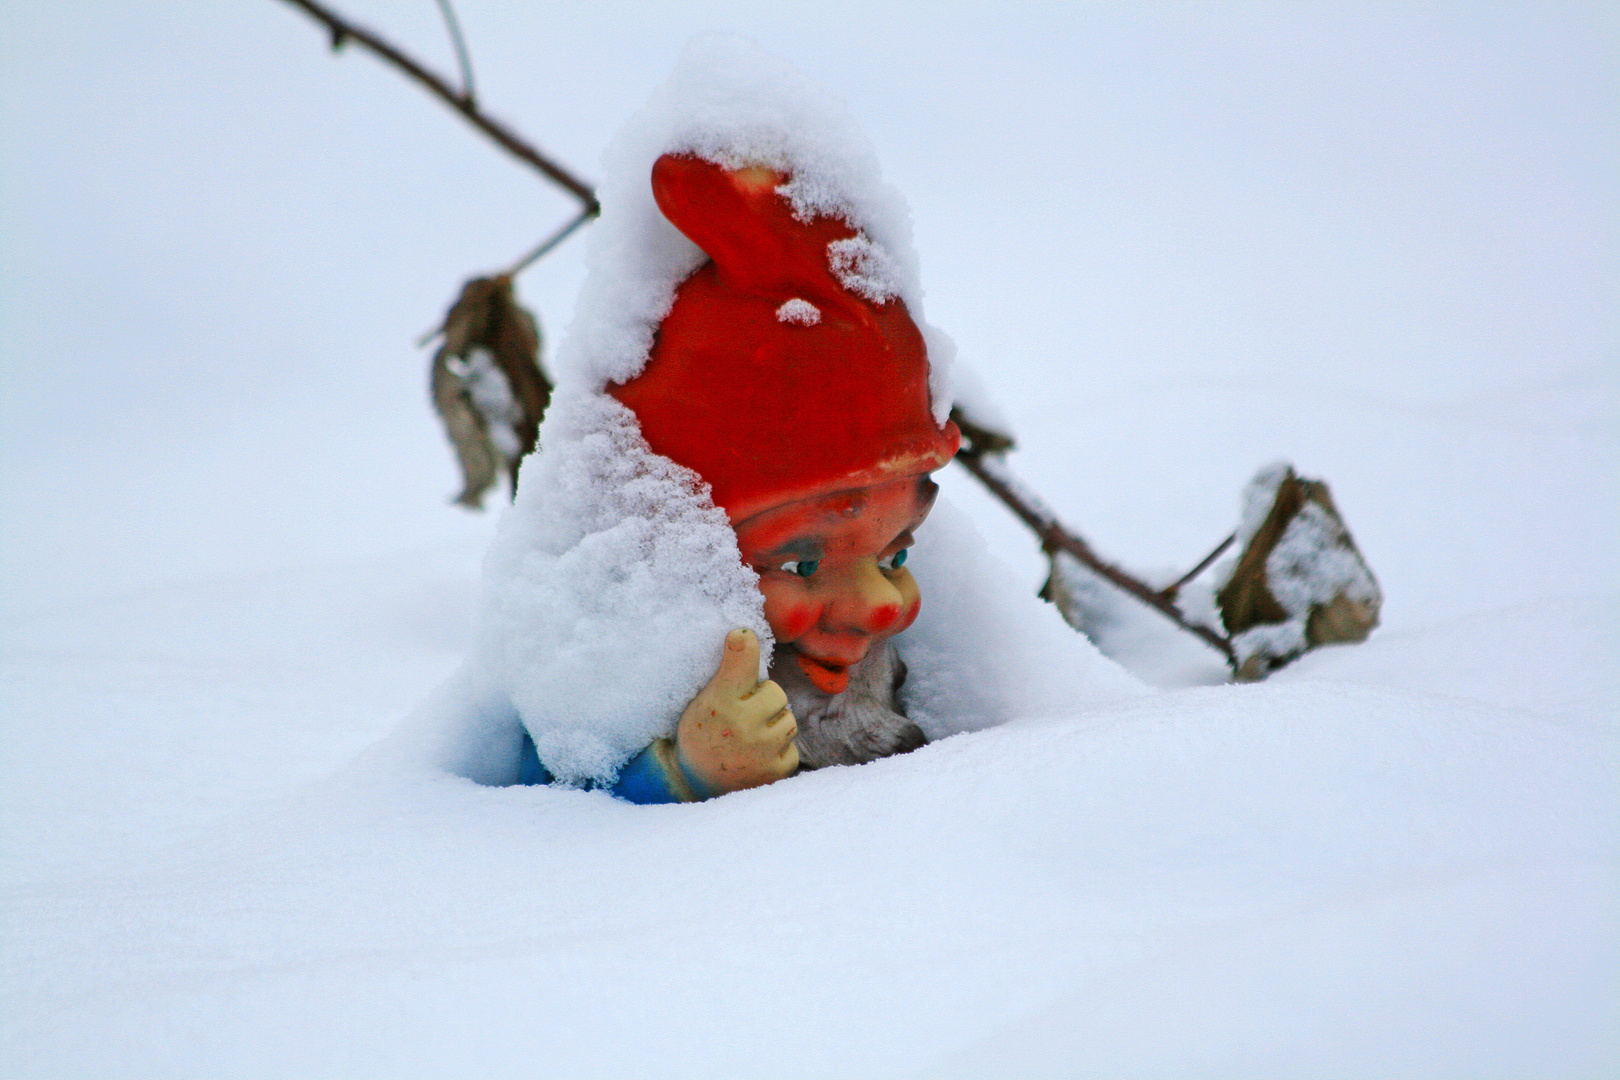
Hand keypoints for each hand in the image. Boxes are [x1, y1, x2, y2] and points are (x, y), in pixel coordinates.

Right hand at [676, 628, 798, 794]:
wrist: (693, 781)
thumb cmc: (702, 732)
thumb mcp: (705, 699)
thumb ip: (729, 671)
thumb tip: (745, 634)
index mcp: (719, 702)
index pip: (741, 661)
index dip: (744, 644)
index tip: (742, 635)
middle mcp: (741, 723)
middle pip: (777, 692)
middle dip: (764, 700)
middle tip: (745, 712)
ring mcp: (760, 750)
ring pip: (789, 720)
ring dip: (775, 725)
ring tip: (752, 734)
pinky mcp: (774, 772)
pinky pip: (792, 748)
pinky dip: (779, 751)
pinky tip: (757, 755)